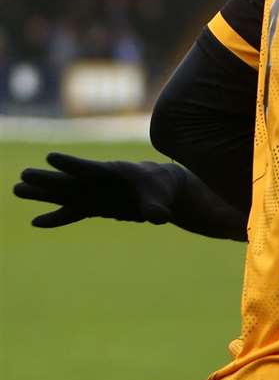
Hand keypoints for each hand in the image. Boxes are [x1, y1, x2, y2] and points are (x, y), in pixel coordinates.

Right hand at [13, 152, 179, 227]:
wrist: (160, 190)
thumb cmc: (160, 187)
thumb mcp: (161, 196)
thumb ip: (156, 207)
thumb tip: (158, 218)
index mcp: (113, 172)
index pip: (89, 168)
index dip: (70, 164)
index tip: (50, 157)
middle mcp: (97, 182)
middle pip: (68, 180)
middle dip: (47, 179)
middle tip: (23, 174)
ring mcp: (92, 194)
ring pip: (62, 194)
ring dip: (41, 194)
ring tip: (16, 189)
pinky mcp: (92, 207)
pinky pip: (70, 213)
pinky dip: (55, 218)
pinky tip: (35, 222)